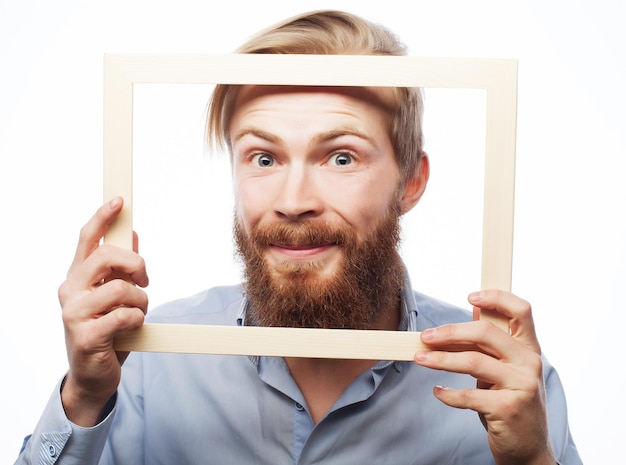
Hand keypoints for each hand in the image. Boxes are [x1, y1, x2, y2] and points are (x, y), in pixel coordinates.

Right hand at [58, 197, 148, 425]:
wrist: (93, 376)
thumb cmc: (106, 332)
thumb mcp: (115, 297)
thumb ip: (120, 268)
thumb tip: (133, 235)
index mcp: (77, 278)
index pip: (87, 239)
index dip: (102, 217)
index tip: (119, 201)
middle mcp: (70, 291)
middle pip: (106, 257)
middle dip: (135, 264)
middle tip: (145, 278)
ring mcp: (74, 314)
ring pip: (120, 288)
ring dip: (140, 300)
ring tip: (137, 312)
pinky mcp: (85, 335)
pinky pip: (125, 315)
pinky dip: (137, 319)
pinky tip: (132, 326)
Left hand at [414, 290, 555, 464]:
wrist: (529, 450)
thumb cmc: (511, 403)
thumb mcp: (507, 370)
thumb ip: (494, 344)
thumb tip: (474, 310)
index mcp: (530, 349)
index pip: (521, 311)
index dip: (496, 298)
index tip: (470, 296)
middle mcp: (530, 363)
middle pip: (485, 332)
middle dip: (450, 332)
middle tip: (425, 336)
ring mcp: (521, 385)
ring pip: (472, 361)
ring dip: (440, 359)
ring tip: (420, 358)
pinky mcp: (508, 408)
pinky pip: (468, 395)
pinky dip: (447, 394)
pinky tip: (438, 392)